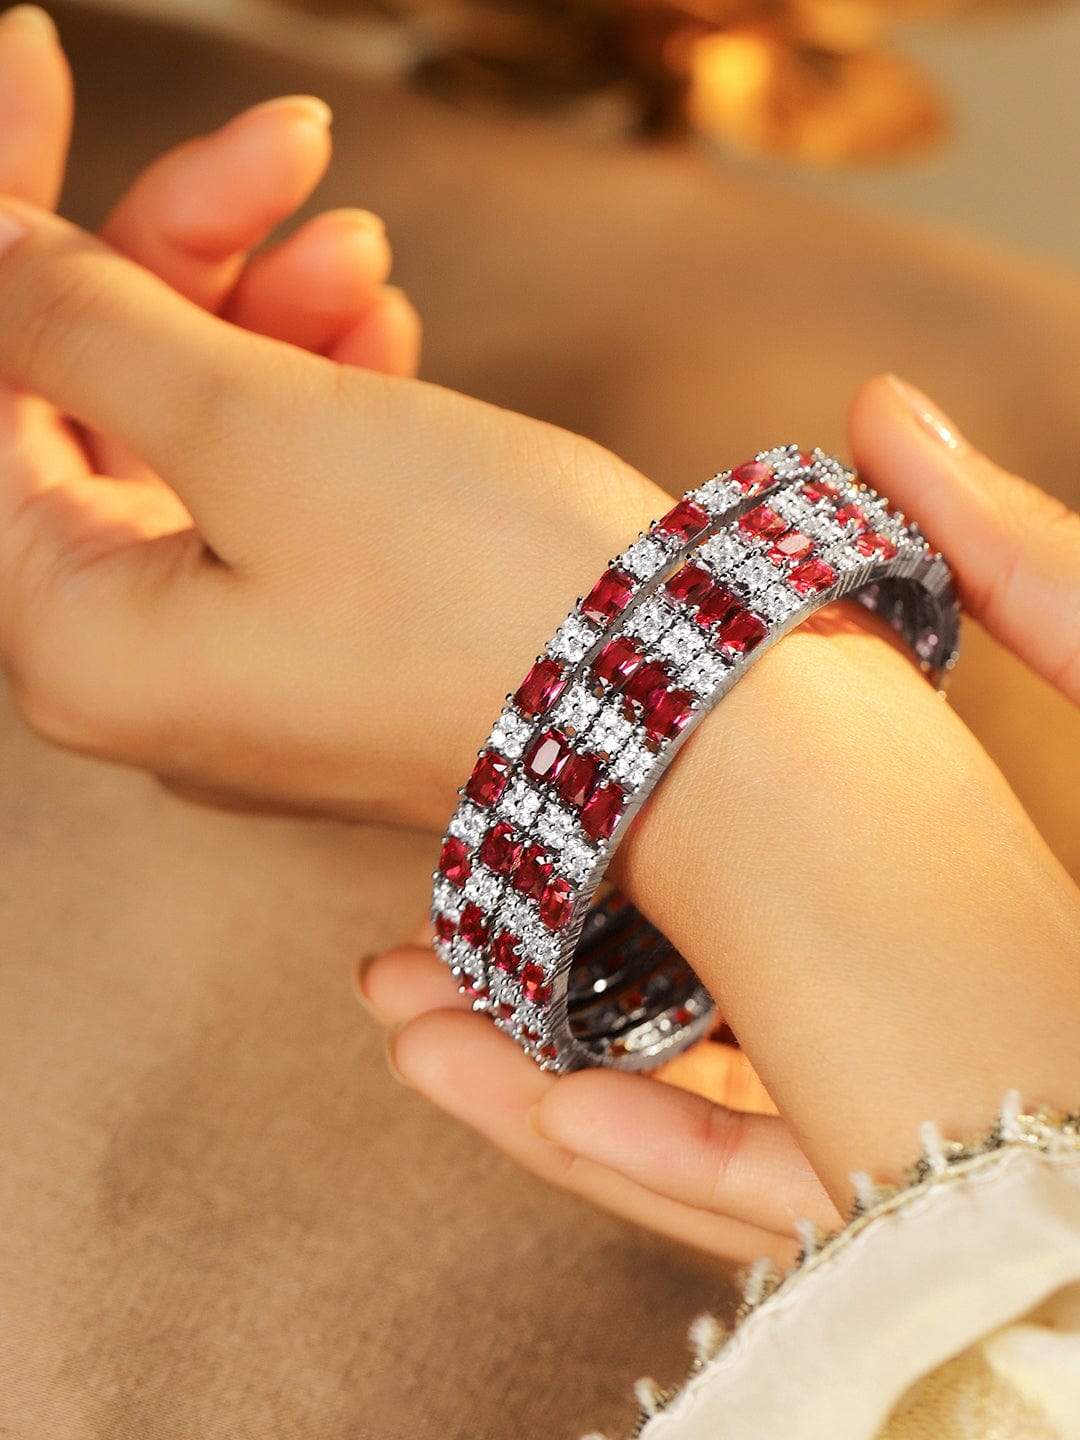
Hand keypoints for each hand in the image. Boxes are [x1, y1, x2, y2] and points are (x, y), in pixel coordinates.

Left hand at [0, 9, 673, 827]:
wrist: (685, 721)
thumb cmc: (483, 601)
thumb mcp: (261, 428)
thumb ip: (88, 322)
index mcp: (77, 642)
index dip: (10, 223)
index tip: (29, 66)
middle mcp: (142, 669)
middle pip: (97, 410)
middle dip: (182, 256)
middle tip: (283, 148)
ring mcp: (244, 659)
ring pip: (200, 442)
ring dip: (269, 318)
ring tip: (367, 257)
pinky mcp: (336, 638)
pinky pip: (283, 493)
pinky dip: (322, 399)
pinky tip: (385, 336)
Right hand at [357, 380, 1079, 1266]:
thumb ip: (1024, 568)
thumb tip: (873, 413)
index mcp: (970, 908)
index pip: (756, 891)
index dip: (609, 847)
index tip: (501, 798)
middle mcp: (948, 1027)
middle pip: (707, 1021)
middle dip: (532, 997)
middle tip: (395, 957)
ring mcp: (964, 1137)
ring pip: (720, 1138)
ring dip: (549, 1092)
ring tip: (408, 1021)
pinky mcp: (985, 1230)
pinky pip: (798, 1220)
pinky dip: (668, 1166)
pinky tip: (540, 1104)